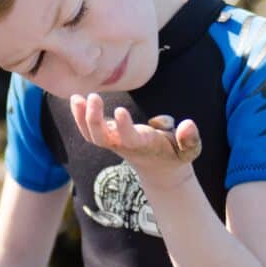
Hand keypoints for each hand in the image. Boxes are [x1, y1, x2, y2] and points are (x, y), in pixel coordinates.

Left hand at [70, 93, 201, 185]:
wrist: (160, 169)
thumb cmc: (175, 154)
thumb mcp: (189, 150)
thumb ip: (190, 140)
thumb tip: (188, 125)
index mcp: (142, 146)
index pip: (129, 139)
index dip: (123, 127)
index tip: (120, 110)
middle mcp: (123, 145)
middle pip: (101, 139)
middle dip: (94, 121)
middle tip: (93, 97)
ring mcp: (113, 142)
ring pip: (91, 136)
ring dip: (81, 118)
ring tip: (76, 98)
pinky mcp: (108, 136)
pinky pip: (89, 130)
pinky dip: (80, 116)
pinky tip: (75, 99)